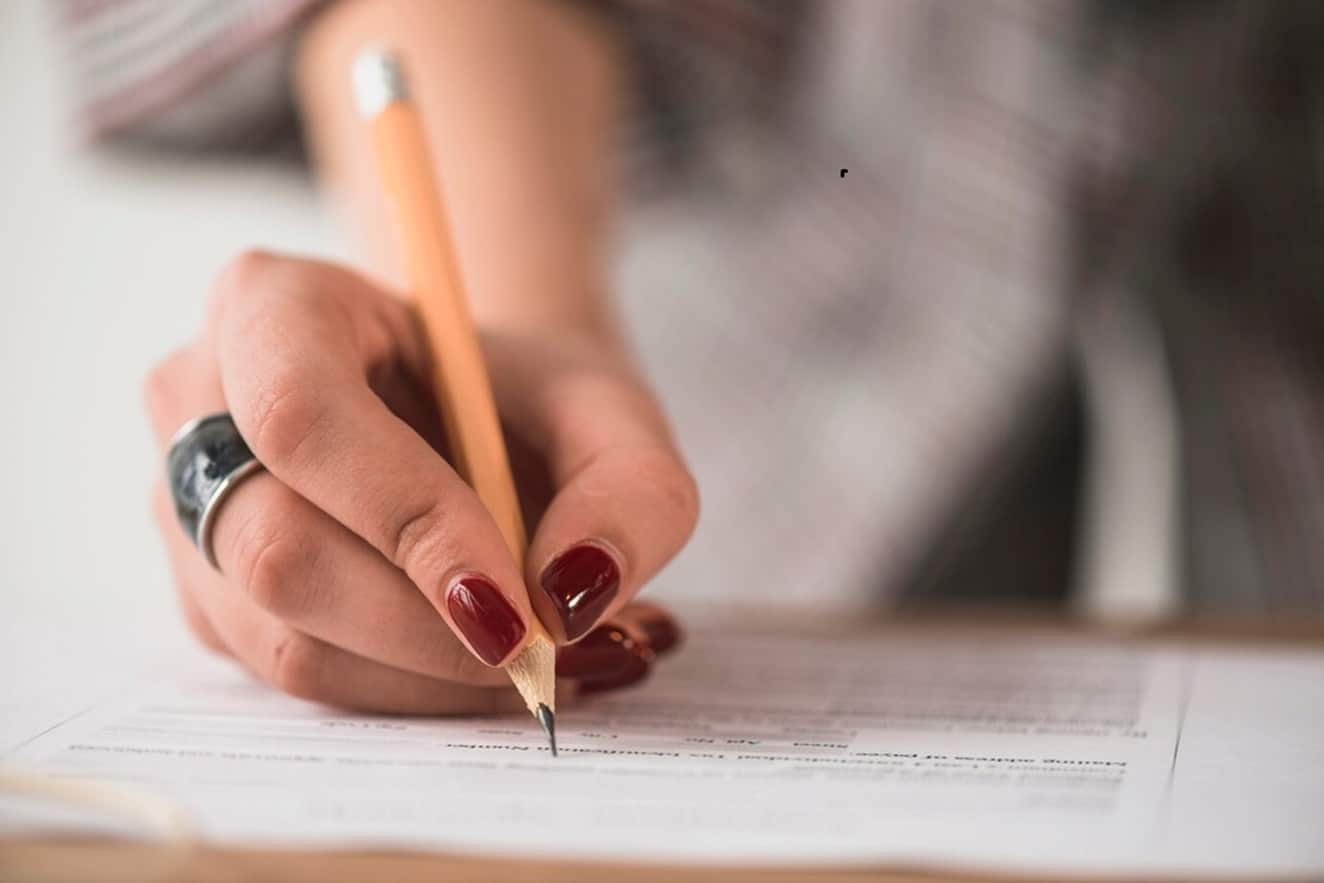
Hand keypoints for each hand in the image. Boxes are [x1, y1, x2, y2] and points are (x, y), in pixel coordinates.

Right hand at [144, 251, 696, 712]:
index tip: (516, 602)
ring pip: (285, 638)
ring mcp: (188, 510)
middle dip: (427, 627)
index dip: (405, 516)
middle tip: (551, 653)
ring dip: (431, 675)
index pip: (304, 415)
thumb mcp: (610, 411)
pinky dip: (413, 691)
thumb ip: (629, 489)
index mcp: (272, 304)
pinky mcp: (214, 599)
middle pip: (277, 546)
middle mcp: (198, 403)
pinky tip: (492, 664)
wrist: (478, 419)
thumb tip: (572, 596)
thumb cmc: (526, 398)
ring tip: (552, 660)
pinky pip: (304, 676)